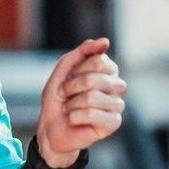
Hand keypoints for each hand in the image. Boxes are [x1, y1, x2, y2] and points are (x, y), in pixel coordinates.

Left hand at [36, 38, 125, 167]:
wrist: (50, 127)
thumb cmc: (59, 98)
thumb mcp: (64, 70)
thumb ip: (82, 53)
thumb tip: (105, 41)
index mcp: (108, 70)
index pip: (98, 61)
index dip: (75, 71)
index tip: (68, 79)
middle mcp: (117, 86)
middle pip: (93, 79)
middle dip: (70, 88)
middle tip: (65, 96)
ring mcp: (118, 104)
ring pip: (91, 97)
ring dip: (71, 104)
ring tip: (69, 109)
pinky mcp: (114, 123)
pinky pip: (91, 114)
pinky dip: (74, 117)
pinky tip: (74, 120)